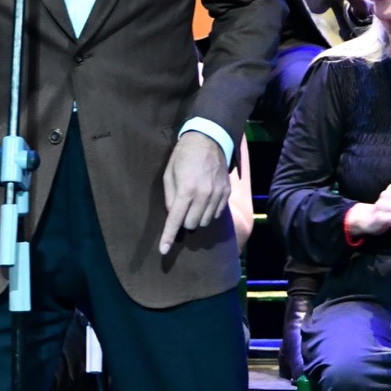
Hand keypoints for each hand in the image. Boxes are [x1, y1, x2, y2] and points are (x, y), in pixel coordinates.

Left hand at [159, 131, 231, 254]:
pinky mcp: (227, 193)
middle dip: (184, 222)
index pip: (176, 220)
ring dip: (197, 218)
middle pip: (192, 224)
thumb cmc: (183, 156)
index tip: (163, 251)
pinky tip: (205, 203)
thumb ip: (170, 197)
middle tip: (182, 210)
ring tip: (194, 205)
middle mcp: (204, 195)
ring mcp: (217, 194)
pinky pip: (217, 214)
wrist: (209, 140)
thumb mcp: (169, 174)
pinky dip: (209, 213)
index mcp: (186, 190)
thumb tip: (173, 215)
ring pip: (205, 221)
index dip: (168, 236)